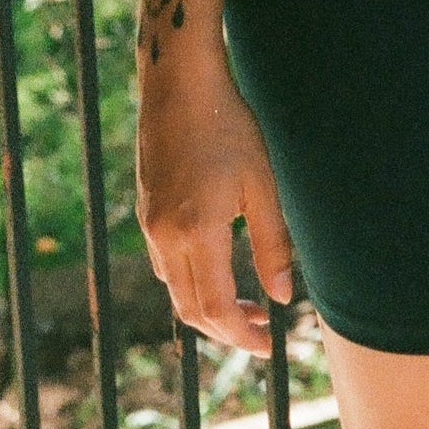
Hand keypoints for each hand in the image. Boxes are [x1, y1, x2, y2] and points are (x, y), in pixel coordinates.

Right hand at [137, 57, 297, 353]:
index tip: (268, 344)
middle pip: (190, 309)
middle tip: (262, 331)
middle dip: (226, 328)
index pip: (215, 308)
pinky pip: (165, 264)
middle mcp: (165, 237)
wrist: (179, 84)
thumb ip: (272, 244)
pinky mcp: (146, 210)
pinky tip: (217, 267)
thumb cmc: (228, 127)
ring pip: (175, 289)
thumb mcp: (262, 185)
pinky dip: (190, 281)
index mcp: (197, 234)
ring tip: (247, 303)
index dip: (242, 334)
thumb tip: (281, 297)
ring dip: (208, 307)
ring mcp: (149, 224)